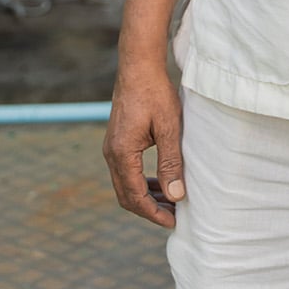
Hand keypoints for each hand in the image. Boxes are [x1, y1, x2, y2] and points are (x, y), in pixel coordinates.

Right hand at [103, 66, 184, 227]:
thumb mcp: (168, 128)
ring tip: (169, 202)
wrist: (138, 66)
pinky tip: (159, 182)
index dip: (154, 213)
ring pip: (125, 184)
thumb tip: (176, 195)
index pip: (135, 196)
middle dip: (149, 209)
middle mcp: (112, 153)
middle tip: (173, 216)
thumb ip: (170, 162)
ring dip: (145, 196)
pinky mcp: (117, 141)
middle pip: (126, 195)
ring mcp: (112, 147)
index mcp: (122, 153)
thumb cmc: (155, 93)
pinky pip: (126, 171)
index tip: (173, 221)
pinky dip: (141, 181)